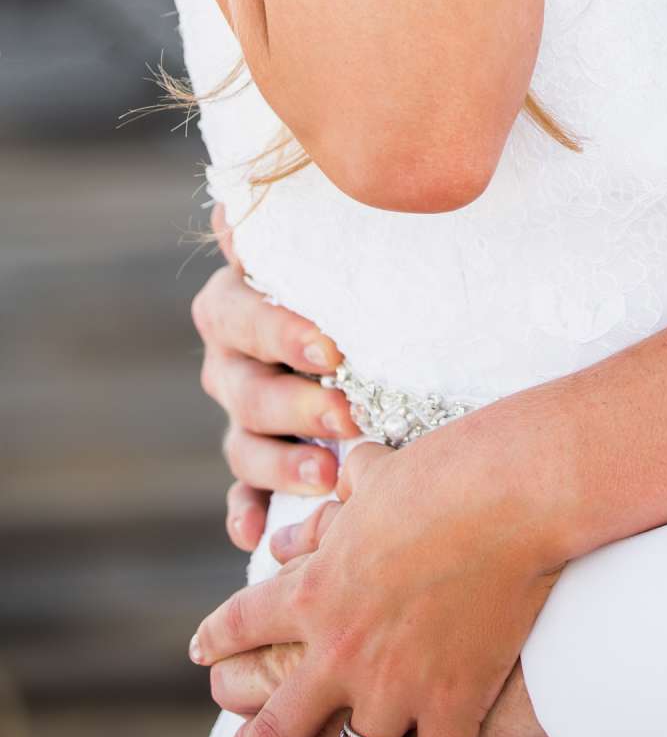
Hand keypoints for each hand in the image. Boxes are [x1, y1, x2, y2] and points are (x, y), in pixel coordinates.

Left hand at [191, 409, 564, 736]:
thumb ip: (334, 507)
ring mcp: (395, 684)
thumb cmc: (447, 473)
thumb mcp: (377, 481)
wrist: (515, 492)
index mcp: (314, 590)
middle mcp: (340, 650)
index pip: (242, 626)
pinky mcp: (451, 702)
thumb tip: (305, 511)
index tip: (203, 658)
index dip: (217, 644)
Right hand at [192, 206, 356, 550]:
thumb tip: (239, 200)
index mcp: (236, 301)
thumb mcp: (331, 239)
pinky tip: (256, 537)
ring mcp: (240, 414)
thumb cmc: (353, 264)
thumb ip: (298, 221)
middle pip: (247, 390)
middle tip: (347, 414)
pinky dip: (247, 515)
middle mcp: (230, 359)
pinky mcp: (257, 460)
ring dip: (282, 466)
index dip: (281, 333)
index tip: (331, 347)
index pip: (243, 316)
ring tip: (327, 478)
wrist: (367, 317)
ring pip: (245, 447)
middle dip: (297, 405)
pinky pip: (242, 496)